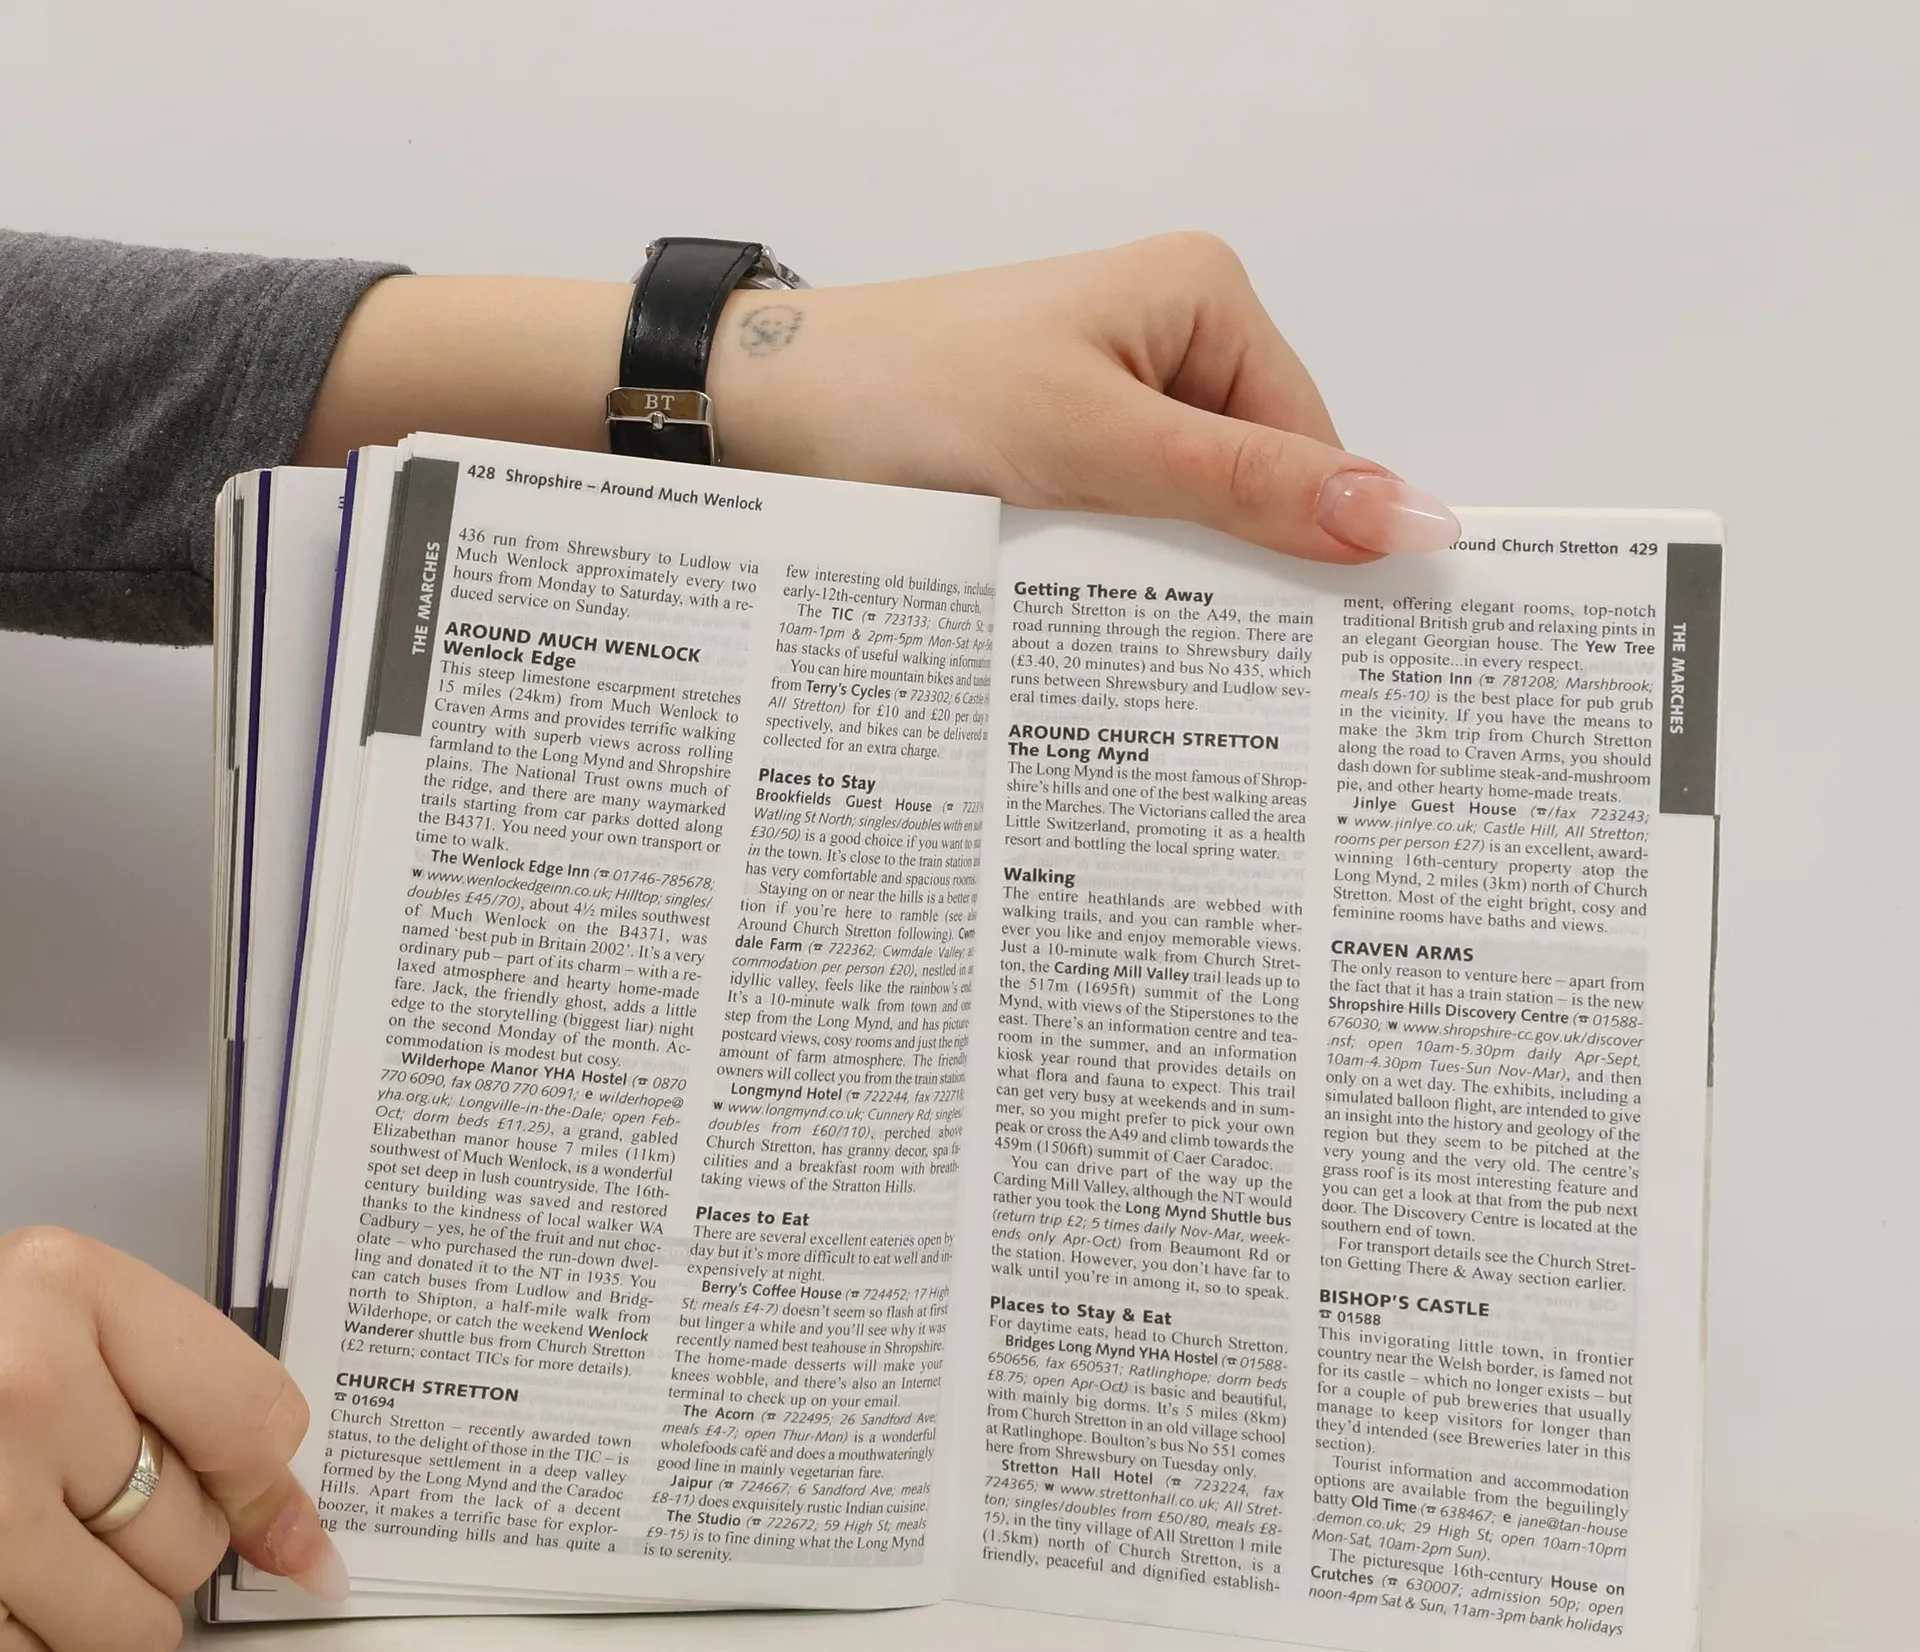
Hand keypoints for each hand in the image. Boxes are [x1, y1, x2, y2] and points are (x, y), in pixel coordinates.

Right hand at [0, 1226, 344, 1651]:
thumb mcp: (70, 1322)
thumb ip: (204, 1409)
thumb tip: (310, 1553)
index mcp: (70, 1287)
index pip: (256, 1421)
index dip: (269, 1486)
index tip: (274, 1521)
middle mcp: (18, 1384)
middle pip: (193, 1539)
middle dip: (162, 1546)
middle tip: (89, 1499)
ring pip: (125, 1630)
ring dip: (99, 1615)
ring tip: (38, 1546)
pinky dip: (19, 1650)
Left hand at [300, 232, 1455, 560]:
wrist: (760, 413)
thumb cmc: (912, 398)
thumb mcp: (1100, 449)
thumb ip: (1252, 488)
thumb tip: (1410, 515)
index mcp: (1204, 297)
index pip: (1316, 446)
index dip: (1319, 549)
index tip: (1318, 659)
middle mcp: (1166, 338)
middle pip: (1254, 486)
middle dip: (1235, 573)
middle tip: (1221, 672)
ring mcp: (1107, 397)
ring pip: (1186, 521)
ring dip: (1166, 586)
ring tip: (1138, 646)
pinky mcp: (1056, 451)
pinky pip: (1123, 530)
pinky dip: (1112, 582)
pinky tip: (1091, 627)